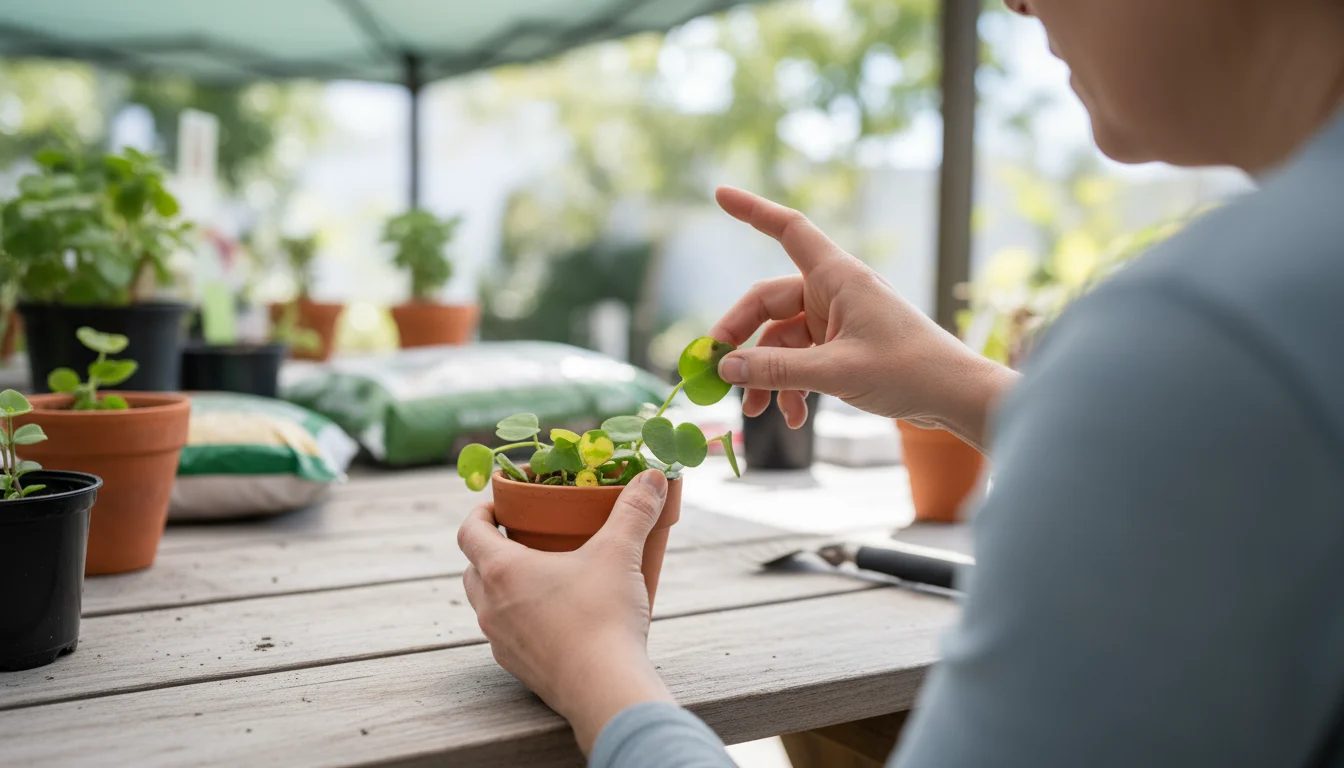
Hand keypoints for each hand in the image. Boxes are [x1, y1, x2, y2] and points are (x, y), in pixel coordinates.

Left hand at [458, 470, 676, 753]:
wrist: (605, 688)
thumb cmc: (603, 617)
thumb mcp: (620, 553)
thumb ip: (634, 510)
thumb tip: (651, 476)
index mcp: (501, 570)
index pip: (468, 531)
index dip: (480, 513)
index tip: (501, 506)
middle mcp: (490, 606)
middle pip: (473, 568)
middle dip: (492, 549)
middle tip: (525, 537)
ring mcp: (500, 641)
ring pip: (487, 604)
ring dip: (505, 587)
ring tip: (542, 576)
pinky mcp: (518, 667)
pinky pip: (508, 634)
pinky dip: (521, 619)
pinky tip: (556, 617)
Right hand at [710, 186, 1017, 449]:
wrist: (956, 396)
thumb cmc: (909, 370)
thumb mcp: (836, 371)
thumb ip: (777, 369)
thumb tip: (726, 368)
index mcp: (837, 277)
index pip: (788, 229)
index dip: (753, 211)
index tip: (719, 195)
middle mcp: (835, 292)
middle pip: (769, 302)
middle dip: (741, 338)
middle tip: (716, 370)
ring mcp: (839, 321)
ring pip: (783, 340)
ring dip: (765, 374)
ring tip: (755, 411)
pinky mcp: (845, 348)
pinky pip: (803, 360)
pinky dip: (792, 386)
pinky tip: (792, 417)